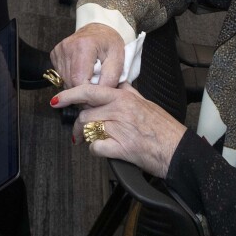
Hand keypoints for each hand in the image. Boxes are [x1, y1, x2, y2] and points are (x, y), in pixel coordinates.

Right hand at [51, 23, 126, 88]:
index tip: (97, 95)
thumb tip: (98, 96)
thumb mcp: (118, 60)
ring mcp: (59, 50)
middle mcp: (67, 46)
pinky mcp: (55, 54)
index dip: (88, 93)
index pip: (79, 81)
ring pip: (64, 81)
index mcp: (84, 46)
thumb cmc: (110, 44)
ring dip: (77, 84)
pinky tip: (81, 71)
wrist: (100, 30)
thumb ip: (110, 79)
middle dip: (83, 89)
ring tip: (89, 76)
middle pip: (70, 82)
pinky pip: (61, 75)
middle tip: (96, 84)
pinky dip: (71, 78)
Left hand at [54, 83, 184, 177]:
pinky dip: (97, 150)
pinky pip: (96, 147)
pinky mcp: (121, 148)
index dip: (69, 95)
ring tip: (94, 141)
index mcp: (124, 97)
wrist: (178, 150)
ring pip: (89, 129)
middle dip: (79, 124)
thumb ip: (128, 93)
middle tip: (79, 131)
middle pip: (85, 113)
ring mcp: (120, 129)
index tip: (57, 100)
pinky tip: (105, 150)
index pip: (89, 90)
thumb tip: (117, 84)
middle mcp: (120, 110)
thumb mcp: (145, 103)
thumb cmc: (164, 129)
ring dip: (88, 137)